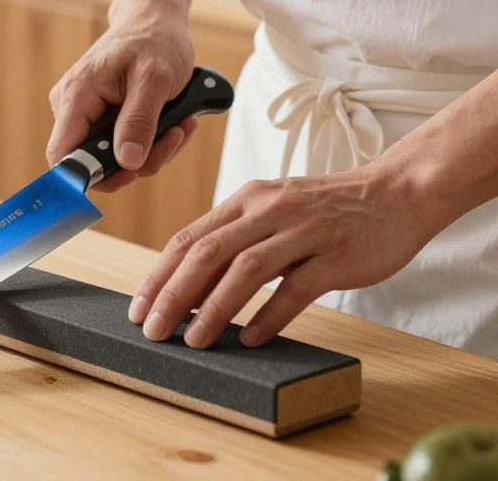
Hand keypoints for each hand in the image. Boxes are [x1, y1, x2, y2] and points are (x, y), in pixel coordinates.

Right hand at [46, 18, 198, 191]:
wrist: (154, 22)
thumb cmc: (154, 41)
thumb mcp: (155, 79)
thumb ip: (139, 121)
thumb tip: (127, 162)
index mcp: (76, 96)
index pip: (62, 154)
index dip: (86, 176)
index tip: (129, 175)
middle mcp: (73, 108)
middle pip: (94, 163)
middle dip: (139, 161)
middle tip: (174, 137)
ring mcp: (88, 115)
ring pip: (115, 160)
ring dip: (154, 150)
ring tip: (181, 123)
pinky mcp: (104, 120)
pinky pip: (124, 147)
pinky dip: (153, 141)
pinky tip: (175, 121)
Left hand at [129, 161, 442, 347]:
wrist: (394, 194)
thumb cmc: (326, 209)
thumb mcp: (272, 210)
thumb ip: (235, 238)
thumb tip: (192, 284)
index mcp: (246, 200)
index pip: (189, 238)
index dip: (159, 275)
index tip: (139, 307)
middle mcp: (268, 211)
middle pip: (208, 253)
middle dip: (174, 294)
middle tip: (153, 329)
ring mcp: (303, 231)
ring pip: (246, 269)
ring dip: (215, 308)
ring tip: (194, 339)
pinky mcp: (336, 255)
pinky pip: (296, 288)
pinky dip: (270, 315)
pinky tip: (252, 338)